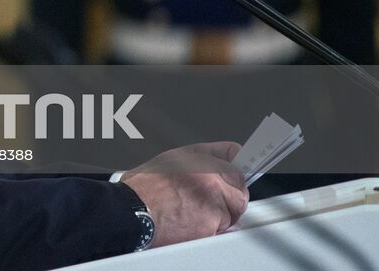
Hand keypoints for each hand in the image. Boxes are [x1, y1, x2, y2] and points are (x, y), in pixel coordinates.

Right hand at [122, 141, 248, 247]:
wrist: (132, 212)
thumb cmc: (145, 187)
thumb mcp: (172, 158)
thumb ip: (206, 153)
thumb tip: (232, 150)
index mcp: (201, 162)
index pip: (236, 163)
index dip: (236, 171)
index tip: (246, 168)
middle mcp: (210, 182)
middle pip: (240, 191)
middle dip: (230, 196)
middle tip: (210, 199)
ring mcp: (212, 205)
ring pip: (233, 212)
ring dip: (221, 214)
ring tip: (194, 211)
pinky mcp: (211, 228)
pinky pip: (223, 229)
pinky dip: (213, 229)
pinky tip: (193, 222)